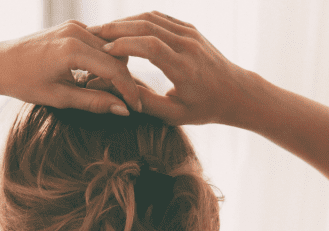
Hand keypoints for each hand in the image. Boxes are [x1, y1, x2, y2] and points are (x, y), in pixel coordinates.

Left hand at [0, 21, 141, 114]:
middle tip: (123, 103)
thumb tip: (122, 110)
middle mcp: (76, 31)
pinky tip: (94, 77)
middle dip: (124, 80)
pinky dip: (102, 59)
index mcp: (72, 49)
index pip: (115, 70)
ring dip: (114, 69)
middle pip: (117, 57)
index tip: (135, 108)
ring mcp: (73, 26)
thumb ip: (93, 102)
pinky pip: (97, 42)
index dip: (129, 90)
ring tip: (106, 92)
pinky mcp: (70, 26)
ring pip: (110, 48)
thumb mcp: (59, 97)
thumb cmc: (23, 82)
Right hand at [88, 11, 250, 125]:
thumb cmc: (204, 108)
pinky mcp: (190, 29)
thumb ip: (147, 103)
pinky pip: (160, 18)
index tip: (104, 50)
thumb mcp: (174, 115)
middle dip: (118, 28)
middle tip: (93, 33)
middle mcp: (188, 46)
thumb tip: (120, 93)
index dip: (125, 45)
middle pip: (148, 27)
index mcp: (185, 69)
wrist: (235, 92)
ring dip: (126, 21)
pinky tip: (123, 27)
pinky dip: (139, 20)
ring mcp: (190, 34)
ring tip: (103, 30)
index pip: (151, 47)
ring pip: (152, 18)